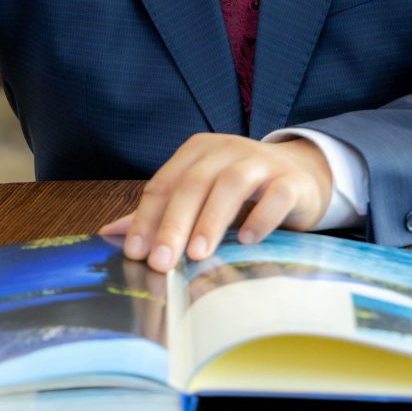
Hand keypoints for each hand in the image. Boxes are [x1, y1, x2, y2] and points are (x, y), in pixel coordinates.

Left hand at [98, 134, 331, 271]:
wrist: (302, 175)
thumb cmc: (242, 191)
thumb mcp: (200, 195)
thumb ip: (160, 213)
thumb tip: (110, 234)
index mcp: (198, 151)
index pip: (165, 183)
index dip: (147, 217)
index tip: (135, 252)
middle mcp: (227, 149)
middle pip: (194, 183)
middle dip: (174, 223)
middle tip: (161, 261)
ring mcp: (261, 162)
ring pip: (231, 185)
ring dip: (211, 220)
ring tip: (197, 254)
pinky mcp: (290, 181)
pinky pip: (275, 196)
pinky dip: (260, 218)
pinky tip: (246, 240)